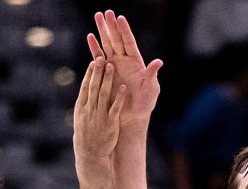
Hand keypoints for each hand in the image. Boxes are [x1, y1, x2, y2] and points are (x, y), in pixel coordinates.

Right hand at [73, 58, 126, 160]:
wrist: (90, 154)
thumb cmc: (86, 135)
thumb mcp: (80, 118)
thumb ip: (85, 103)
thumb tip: (87, 90)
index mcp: (81, 107)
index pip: (85, 87)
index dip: (90, 74)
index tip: (94, 62)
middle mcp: (89, 109)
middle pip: (94, 87)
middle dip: (98, 72)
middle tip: (101, 58)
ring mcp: (99, 115)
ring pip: (103, 94)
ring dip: (107, 80)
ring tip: (111, 66)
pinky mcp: (110, 123)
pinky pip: (115, 108)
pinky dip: (119, 97)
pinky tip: (123, 88)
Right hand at [87, 10, 162, 125]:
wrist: (131, 117)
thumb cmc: (144, 104)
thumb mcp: (151, 90)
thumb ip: (152, 75)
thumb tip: (158, 62)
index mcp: (136, 62)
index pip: (129, 42)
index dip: (124, 30)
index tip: (120, 18)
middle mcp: (124, 60)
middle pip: (117, 39)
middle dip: (111, 26)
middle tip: (105, 12)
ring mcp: (114, 65)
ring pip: (107, 44)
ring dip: (102, 31)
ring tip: (97, 16)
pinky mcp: (105, 73)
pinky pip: (98, 58)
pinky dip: (94, 48)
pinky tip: (90, 36)